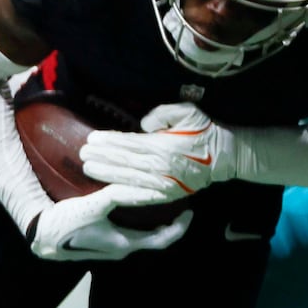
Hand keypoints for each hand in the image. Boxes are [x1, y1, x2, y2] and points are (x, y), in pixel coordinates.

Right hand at [30, 184, 192, 260]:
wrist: (41, 237)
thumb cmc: (66, 223)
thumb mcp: (93, 205)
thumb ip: (117, 194)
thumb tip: (143, 185)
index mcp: (125, 244)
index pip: (163, 240)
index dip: (179, 227)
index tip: (189, 210)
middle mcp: (122, 249)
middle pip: (156, 238)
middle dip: (171, 222)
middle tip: (180, 203)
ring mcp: (113, 247)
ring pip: (144, 236)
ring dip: (156, 221)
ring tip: (163, 202)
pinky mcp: (104, 241)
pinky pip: (132, 232)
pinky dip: (142, 221)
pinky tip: (138, 206)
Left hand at [80, 103, 235, 197]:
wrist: (224, 157)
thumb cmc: (204, 131)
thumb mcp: (188, 112)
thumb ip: (164, 114)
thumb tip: (144, 124)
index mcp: (163, 146)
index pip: (130, 144)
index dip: (110, 142)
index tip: (92, 138)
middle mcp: (160, 166)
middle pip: (125, 162)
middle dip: (102, 158)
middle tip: (82, 154)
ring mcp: (163, 183)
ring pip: (129, 178)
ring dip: (107, 174)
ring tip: (88, 168)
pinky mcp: (166, 195)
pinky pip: (141, 195)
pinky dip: (124, 193)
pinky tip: (110, 190)